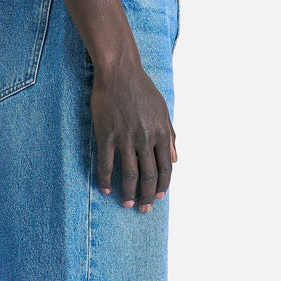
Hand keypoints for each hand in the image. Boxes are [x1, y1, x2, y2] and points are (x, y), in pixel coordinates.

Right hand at [91, 54, 176, 212]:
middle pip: (148, 176)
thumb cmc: (142, 89)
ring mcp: (125, 138)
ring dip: (129, 193)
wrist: (120, 72)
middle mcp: (145, 139)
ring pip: (129, 174)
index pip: (165, 169)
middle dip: (147, 196)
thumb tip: (175, 159)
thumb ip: (170, 136)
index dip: (162, 186)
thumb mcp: (163, 111)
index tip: (159, 197)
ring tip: (127, 204)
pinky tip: (106, 189)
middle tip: (144, 209)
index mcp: (161, 134)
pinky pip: (106, 164)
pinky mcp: (106, 135)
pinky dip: (106, 179)